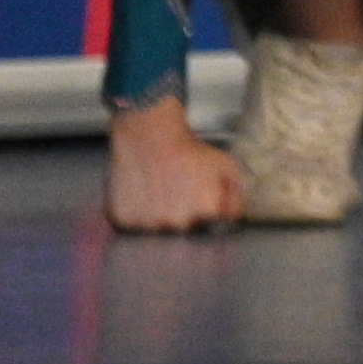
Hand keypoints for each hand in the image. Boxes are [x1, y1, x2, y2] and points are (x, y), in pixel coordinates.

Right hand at [102, 94, 246, 232]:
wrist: (151, 133)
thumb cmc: (190, 149)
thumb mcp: (227, 165)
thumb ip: (236, 196)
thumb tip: (232, 219)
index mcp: (207, 211)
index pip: (214, 226)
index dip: (210, 210)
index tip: (201, 195)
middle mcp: (179, 223)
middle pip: (186, 230)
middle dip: (186, 215)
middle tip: (179, 190)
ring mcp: (150, 225)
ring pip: (159, 229)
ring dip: (161, 216)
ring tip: (160, 190)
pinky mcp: (126, 221)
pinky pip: (135, 225)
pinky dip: (139, 214)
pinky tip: (143, 194)